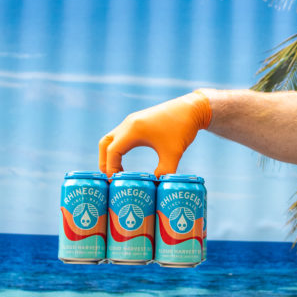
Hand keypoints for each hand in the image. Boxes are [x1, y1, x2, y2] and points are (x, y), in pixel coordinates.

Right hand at [98, 91, 212, 175]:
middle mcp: (128, 124)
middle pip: (105, 144)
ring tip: (118, 173)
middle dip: (104, 162)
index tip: (115, 182)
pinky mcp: (137, 122)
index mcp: (134, 130)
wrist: (192, 108)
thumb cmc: (182, 128)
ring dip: (110, 155)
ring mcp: (132, 121)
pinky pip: (120, 136)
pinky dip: (117, 149)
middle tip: (111, 179)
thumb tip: (156, 187)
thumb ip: (164, 172)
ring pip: (111, 139)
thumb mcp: (174, 153)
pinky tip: (126, 162)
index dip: (111, 169)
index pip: (112, 152)